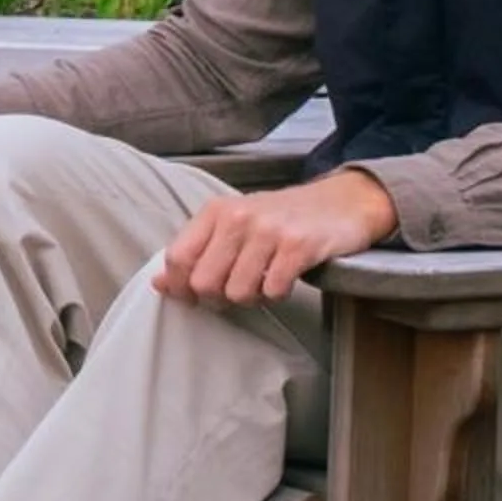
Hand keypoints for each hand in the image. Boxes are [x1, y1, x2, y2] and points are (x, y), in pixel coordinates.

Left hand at [153, 171, 398, 308]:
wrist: (342, 202)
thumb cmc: (282, 218)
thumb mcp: (234, 223)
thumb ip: (197, 250)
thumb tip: (159, 284)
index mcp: (216, 212)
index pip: (177, 258)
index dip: (180, 287)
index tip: (193, 296)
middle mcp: (239, 217)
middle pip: (204, 282)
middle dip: (217, 298)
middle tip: (235, 292)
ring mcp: (269, 231)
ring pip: (237, 292)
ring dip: (251, 298)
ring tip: (263, 282)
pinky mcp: (299, 247)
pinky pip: (273, 291)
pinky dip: (277, 295)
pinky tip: (284, 280)